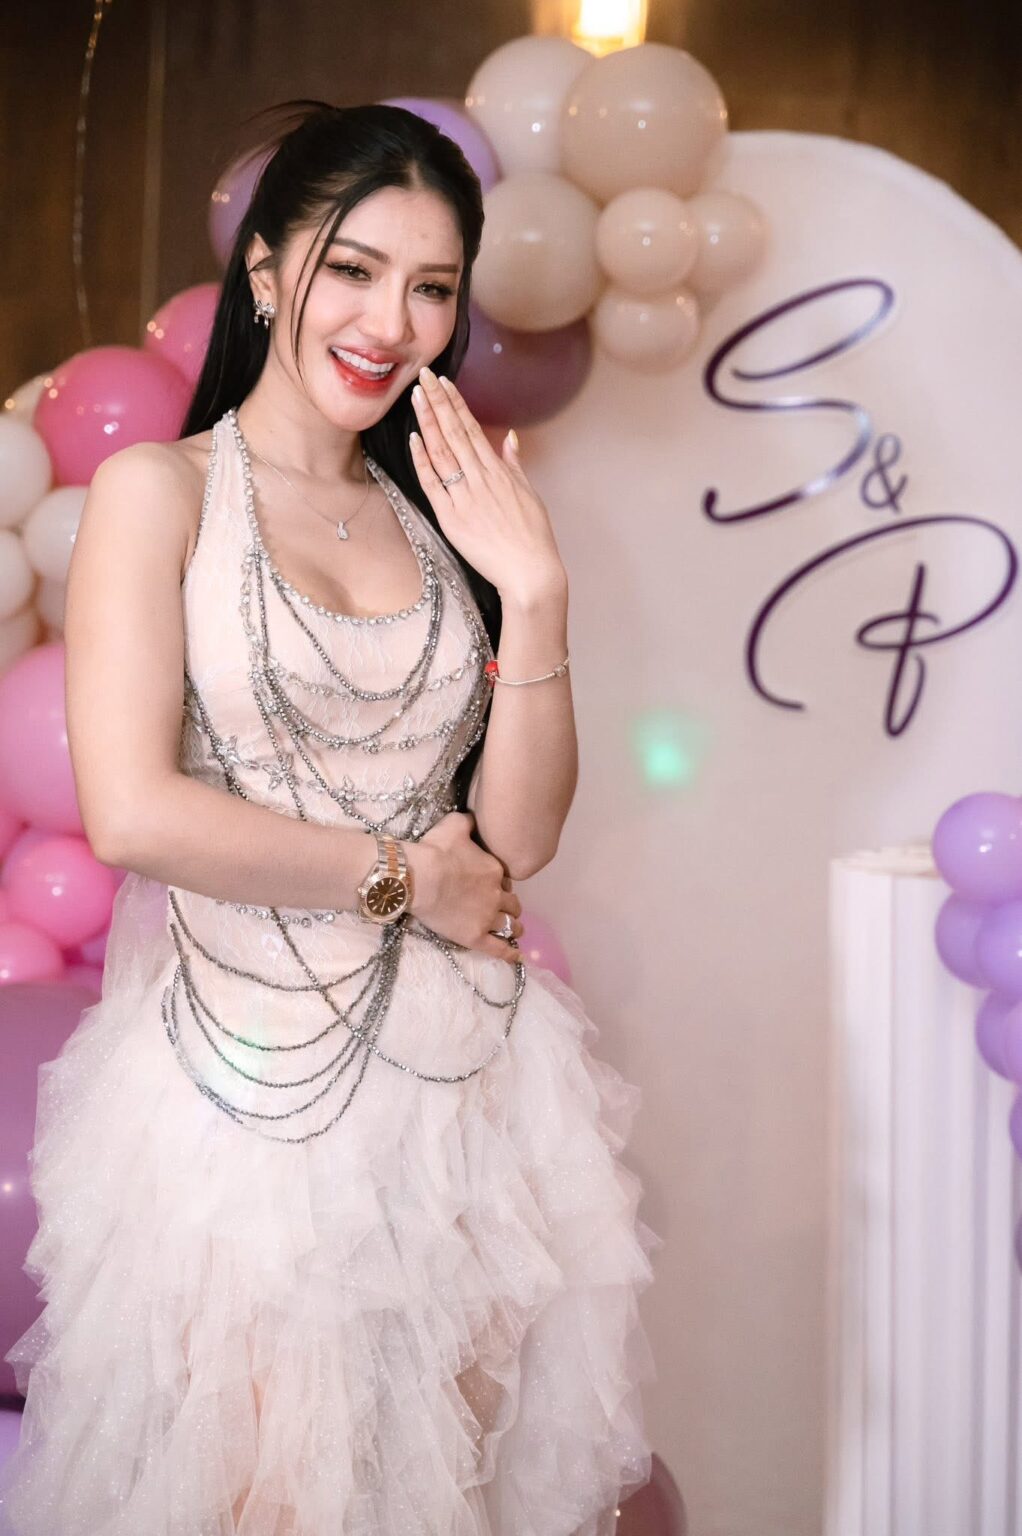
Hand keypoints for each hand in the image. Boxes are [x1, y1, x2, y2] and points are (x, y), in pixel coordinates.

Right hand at [404, 810, 523, 965]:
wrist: (418, 877)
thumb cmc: (434, 850)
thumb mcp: (454, 825)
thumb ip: (469, 821)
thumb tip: (475, 816)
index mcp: (494, 870)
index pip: (504, 879)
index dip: (498, 882)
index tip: (490, 884)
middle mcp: (496, 894)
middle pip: (512, 903)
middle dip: (510, 905)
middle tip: (504, 907)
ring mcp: (487, 917)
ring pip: (510, 925)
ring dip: (513, 927)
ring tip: (514, 930)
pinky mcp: (475, 936)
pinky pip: (498, 949)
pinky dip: (509, 954)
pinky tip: (517, 957)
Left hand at [409, 367, 566, 605]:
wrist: (530, 572)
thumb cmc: (532, 537)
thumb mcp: (529, 494)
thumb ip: (514, 464)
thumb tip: (510, 438)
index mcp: (498, 471)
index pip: (472, 428)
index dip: (455, 403)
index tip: (443, 382)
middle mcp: (481, 478)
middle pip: (453, 432)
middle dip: (437, 401)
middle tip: (422, 376)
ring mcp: (465, 497)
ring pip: (442, 452)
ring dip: (427, 422)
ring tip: (415, 397)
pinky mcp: (453, 519)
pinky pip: (433, 484)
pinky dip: (423, 461)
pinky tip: (414, 439)